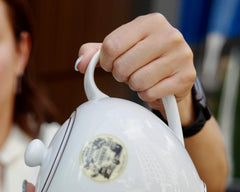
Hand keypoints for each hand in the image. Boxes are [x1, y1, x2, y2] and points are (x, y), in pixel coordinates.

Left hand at [76, 13, 195, 122]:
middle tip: (129, 73)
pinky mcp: (185, 77)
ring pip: (137, 81)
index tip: (111, 64)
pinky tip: (153, 87)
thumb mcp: (122, 50)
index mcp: (151, 22)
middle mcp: (169, 35)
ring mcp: (180, 56)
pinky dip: (147, 95)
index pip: (112, 45)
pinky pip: (150, 93)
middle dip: (121, 75)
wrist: (175, 76)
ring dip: (134, 86)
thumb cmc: (145, 60)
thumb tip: (80, 63)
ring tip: (142, 79)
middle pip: (123, 65)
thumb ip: (97, 53)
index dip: (105, 61)